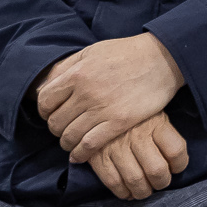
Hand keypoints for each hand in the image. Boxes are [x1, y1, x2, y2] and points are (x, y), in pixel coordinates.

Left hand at [36, 32, 184, 159]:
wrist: (162, 58)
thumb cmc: (126, 53)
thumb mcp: (92, 51)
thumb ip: (68, 66)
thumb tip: (46, 85)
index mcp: (77, 73)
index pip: (45, 101)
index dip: (44, 111)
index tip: (51, 114)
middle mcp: (86, 93)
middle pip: (55, 122)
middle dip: (56, 129)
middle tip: (64, 129)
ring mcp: (102, 108)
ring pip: (70, 136)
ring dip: (67, 143)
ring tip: (71, 143)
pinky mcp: (119, 121)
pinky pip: (90, 145)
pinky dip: (80, 153)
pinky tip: (80, 155)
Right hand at [82, 111, 188, 200]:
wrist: (100, 102)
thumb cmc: (135, 111)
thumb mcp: (156, 110)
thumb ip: (167, 130)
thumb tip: (178, 155)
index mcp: (156, 122)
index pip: (176, 150)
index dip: (180, 164)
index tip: (177, 167)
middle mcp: (137, 135)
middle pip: (156, 170)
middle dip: (162, 182)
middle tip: (161, 182)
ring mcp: (116, 147)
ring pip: (135, 179)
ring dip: (142, 191)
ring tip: (145, 190)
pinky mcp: (98, 156)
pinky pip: (112, 181)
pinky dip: (122, 192)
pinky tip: (127, 191)